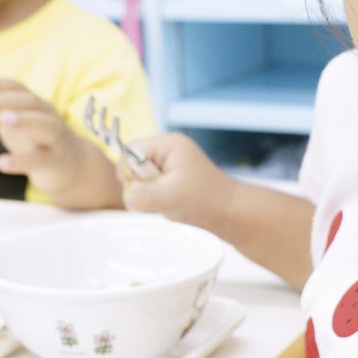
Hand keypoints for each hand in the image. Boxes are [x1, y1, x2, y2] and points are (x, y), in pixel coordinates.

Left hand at [0, 78, 96, 195]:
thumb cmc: (37, 138)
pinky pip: (39, 159)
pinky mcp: (55, 161)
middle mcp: (47, 115)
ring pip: (44, 125)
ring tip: (3, 120)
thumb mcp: (13, 122)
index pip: (16, 88)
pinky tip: (1, 163)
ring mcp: (54, 138)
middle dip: (4, 101)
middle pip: (28, 102)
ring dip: (24, 120)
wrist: (72, 165)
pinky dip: (20, 161)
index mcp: (34, 104)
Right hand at [122, 133, 237, 233]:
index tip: (141, 190)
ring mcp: (171, 162)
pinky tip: (169, 203)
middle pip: (133, 162)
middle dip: (140, 184)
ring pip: (141, 176)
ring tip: (166, 201)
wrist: (229, 212)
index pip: (131, 150)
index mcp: (168, 144)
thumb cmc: (204, 201)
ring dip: (148, 193)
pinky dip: (154, 197)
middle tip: (158, 198)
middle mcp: (169, 149)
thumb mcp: (166, 197)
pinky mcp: (172, 176)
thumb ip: (140, 193)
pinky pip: (150, 184)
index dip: (129, 172)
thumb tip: (128, 196)